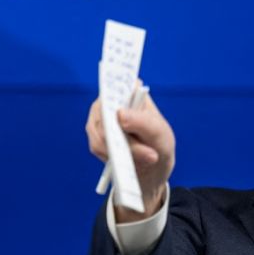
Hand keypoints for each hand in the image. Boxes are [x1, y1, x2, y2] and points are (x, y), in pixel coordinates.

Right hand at [85, 93, 175, 221]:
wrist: (152, 167)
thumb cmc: (158, 143)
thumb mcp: (159, 132)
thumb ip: (142, 122)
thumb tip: (120, 114)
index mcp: (129, 91)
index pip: (115, 87)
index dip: (113, 95)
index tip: (119, 108)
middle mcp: (110, 100)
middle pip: (105, 114)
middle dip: (124, 137)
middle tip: (149, 154)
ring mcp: (99, 118)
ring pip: (99, 133)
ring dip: (121, 150)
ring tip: (143, 158)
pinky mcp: (94, 136)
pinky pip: (97, 146)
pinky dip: (113, 156)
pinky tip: (126, 159)